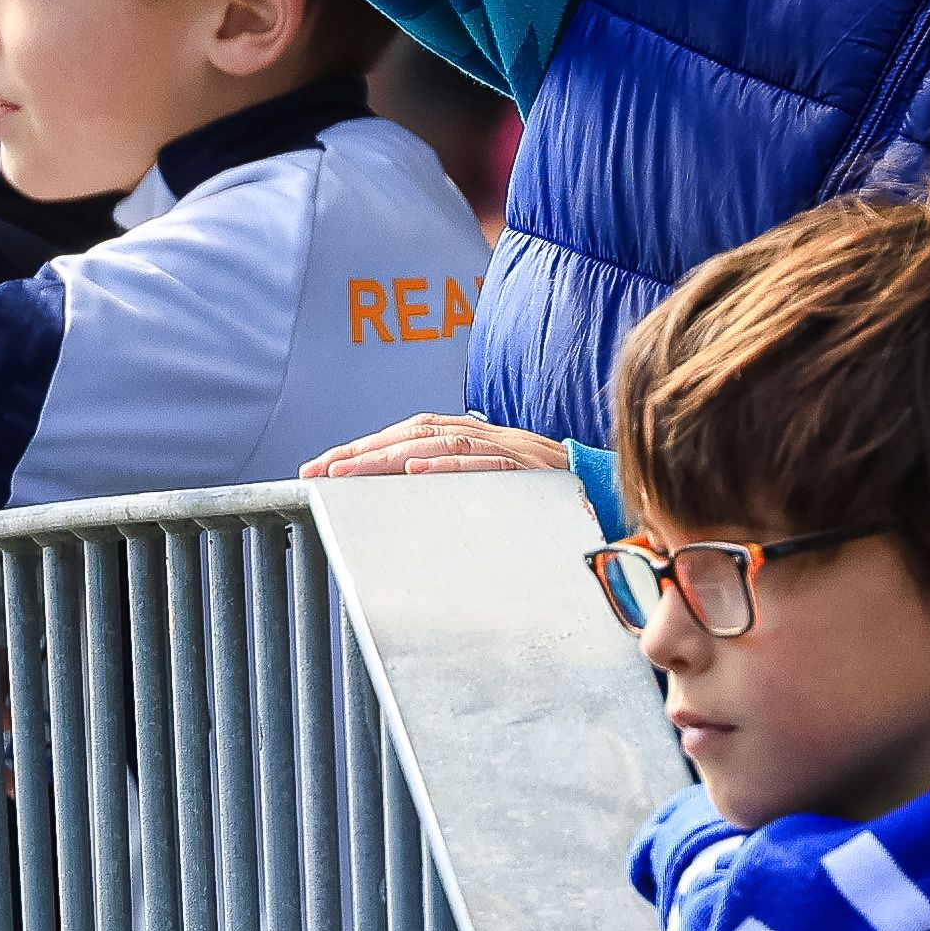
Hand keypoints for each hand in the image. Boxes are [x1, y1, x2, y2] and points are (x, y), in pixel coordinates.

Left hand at [299, 415, 574, 480]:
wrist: (613, 498)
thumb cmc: (551, 499)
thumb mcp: (497, 487)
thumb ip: (457, 481)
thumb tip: (405, 491)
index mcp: (477, 438)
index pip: (409, 432)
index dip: (361, 448)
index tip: (317, 470)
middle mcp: (489, 437)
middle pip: (415, 432)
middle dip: (359, 452)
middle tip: (316, 473)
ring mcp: (511, 452)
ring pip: (440, 443)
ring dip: (389, 457)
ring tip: (347, 474)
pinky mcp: (531, 473)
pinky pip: (486, 463)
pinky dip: (449, 465)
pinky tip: (416, 471)